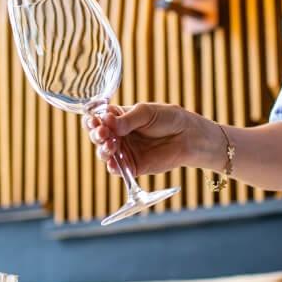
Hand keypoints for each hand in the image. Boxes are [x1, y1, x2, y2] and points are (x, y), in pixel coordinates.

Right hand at [84, 103, 214, 176]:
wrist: (188, 136)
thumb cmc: (168, 119)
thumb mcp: (146, 113)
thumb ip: (127, 119)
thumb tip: (107, 123)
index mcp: (119, 118)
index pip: (99, 119)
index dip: (93, 120)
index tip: (95, 121)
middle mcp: (119, 135)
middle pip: (98, 136)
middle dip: (96, 135)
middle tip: (102, 133)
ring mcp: (125, 151)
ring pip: (105, 153)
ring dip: (103, 150)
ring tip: (110, 145)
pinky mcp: (133, 166)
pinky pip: (118, 169)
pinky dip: (112, 167)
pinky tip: (112, 163)